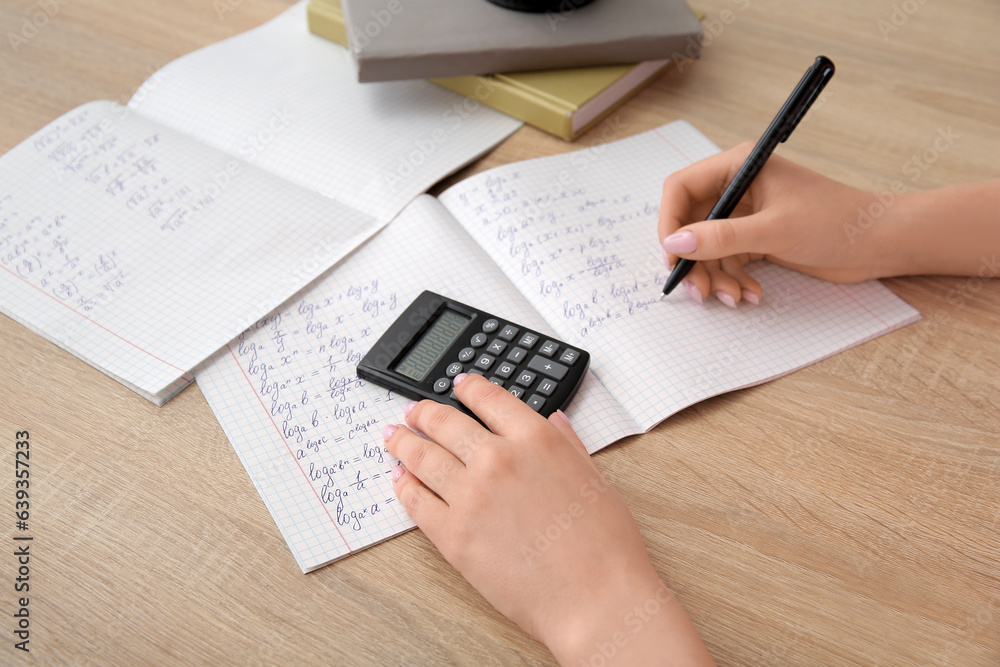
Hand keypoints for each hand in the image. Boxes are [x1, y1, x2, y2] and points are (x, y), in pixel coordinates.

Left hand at [383, 374, 712, 665]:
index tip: (458, 384)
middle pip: (445, 422)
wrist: (595, 598)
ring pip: (422, 457)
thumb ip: (567, 444)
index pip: (489, 398)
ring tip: (393, 436)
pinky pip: (416, 501)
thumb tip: (554, 420)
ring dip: (402, 442)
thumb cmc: (604, 545)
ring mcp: (470, 496)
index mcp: (536, 439)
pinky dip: (404, 486)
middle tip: (413, 411)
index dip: (468, 387)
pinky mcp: (452, 536)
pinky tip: (400, 480)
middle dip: (424, 412)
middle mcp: (498, 459)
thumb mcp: (594, 478)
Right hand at [659, 143, 883, 305]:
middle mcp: (738, 188)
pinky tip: (752, 294)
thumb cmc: (838, 221)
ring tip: (733, 298)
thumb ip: (721, 238)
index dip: (670, 222)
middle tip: (698, 290)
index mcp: (739, 167)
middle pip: (691, 223)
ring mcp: (748, 215)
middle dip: (693, 260)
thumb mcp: (774, 230)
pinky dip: (734, 280)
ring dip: (715, 277)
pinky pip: (728, 262)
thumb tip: (676, 243)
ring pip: (708, 249)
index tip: (672, 256)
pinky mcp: (758, 238)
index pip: (682, 188)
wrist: (881, 242)